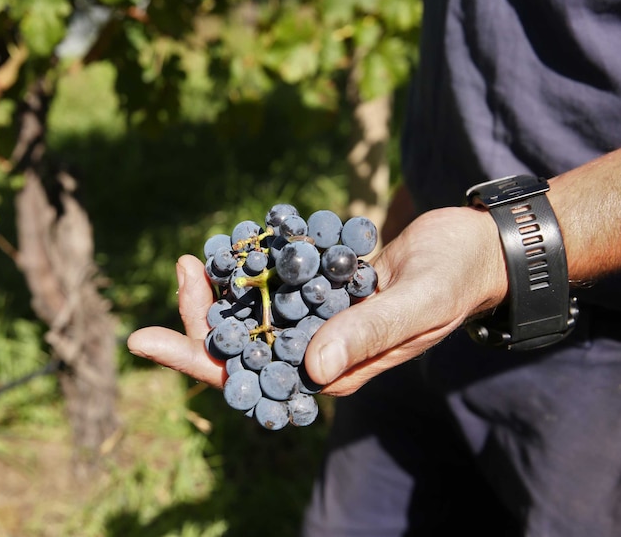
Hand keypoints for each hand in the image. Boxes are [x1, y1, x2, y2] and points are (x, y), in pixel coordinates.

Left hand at [127, 206, 507, 394]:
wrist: (474, 249)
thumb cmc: (454, 280)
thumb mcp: (416, 305)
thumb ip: (368, 335)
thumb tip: (312, 370)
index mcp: (334, 371)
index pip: (249, 376)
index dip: (197, 359)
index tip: (147, 341)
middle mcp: (317, 350)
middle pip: (241, 343)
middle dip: (201, 314)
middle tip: (181, 267)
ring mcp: (317, 319)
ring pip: (253, 311)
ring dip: (222, 287)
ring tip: (195, 255)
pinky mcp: (321, 289)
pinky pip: (276, 282)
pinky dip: (251, 266)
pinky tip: (230, 244)